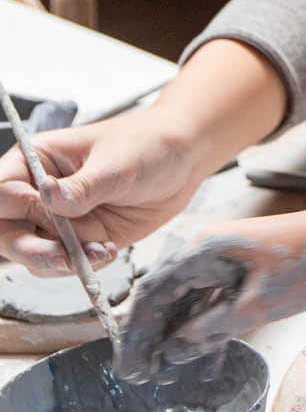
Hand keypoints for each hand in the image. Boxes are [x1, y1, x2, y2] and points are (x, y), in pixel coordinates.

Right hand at [0, 104, 216, 274]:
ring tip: (99, 251)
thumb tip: (49, 197)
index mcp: (35, 160)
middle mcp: (38, 192)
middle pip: (6, 231)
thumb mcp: (117, 164)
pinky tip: (107, 251)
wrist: (182, 160)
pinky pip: (63, 263)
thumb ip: (83, 187)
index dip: (15, 207)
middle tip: (62, 256)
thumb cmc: (147, 145)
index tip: (44, 213)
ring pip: (32, 254)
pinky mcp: (79, 239)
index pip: (1, 190)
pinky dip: (81, 266)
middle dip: (30, 249)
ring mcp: (57, 219)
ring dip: (60, 261)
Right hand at [107, 202, 305, 379]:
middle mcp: (203, 248)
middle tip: (142, 378)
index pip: (150, 296)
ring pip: (187, 301)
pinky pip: (210, 298)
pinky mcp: (240, 266)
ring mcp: (222, 256)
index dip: (136, 337)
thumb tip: (175, 351)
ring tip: (167, 373)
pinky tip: (202, 359)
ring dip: (177, 336)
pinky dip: (204, 326)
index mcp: (199, 250)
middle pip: (163, 298)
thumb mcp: (256, 308)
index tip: (130, 370)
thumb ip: (210, 331)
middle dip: (152, 339)